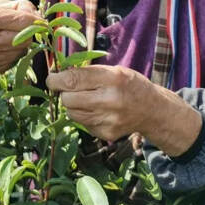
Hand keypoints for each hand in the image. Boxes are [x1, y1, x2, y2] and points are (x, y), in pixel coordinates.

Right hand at [0, 0, 38, 78]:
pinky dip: (11, 54)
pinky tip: (0, 47)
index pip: (23, 21)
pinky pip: (12, 63)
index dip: (37, 20)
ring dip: (21, 44)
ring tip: (8, 37)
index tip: (41, 20)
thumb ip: (20, 6)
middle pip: (25, 39)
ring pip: (21, 52)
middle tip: (24, 28)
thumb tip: (41, 19)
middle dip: (29, 32)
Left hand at [47, 66, 201, 155]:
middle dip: (63, 93)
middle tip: (68, 88)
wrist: (153, 111)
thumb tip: (58, 74)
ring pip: (71, 113)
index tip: (51, 79)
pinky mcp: (106, 134)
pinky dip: (83, 116)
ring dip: (72, 105)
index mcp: (112, 78)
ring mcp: (108, 120)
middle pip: (68, 99)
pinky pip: (81, 124)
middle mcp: (110, 101)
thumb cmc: (130, 84)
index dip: (56, 80)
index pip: (73, 80)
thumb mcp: (113, 70)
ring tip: (85, 98)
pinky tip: (96, 110)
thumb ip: (88, 72)